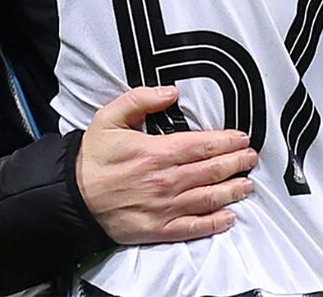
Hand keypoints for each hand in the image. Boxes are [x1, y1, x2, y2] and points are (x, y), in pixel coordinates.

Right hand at [76, 86, 258, 244]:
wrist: (72, 196)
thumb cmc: (93, 157)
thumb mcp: (110, 117)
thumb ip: (141, 99)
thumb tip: (171, 92)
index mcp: (156, 152)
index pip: (202, 146)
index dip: (227, 142)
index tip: (241, 138)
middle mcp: (166, 180)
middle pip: (211, 171)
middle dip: (236, 163)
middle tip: (251, 158)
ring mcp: (164, 207)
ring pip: (208, 198)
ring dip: (232, 191)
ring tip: (247, 184)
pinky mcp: (159, 229)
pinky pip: (193, 227)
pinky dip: (215, 224)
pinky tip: (229, 218)